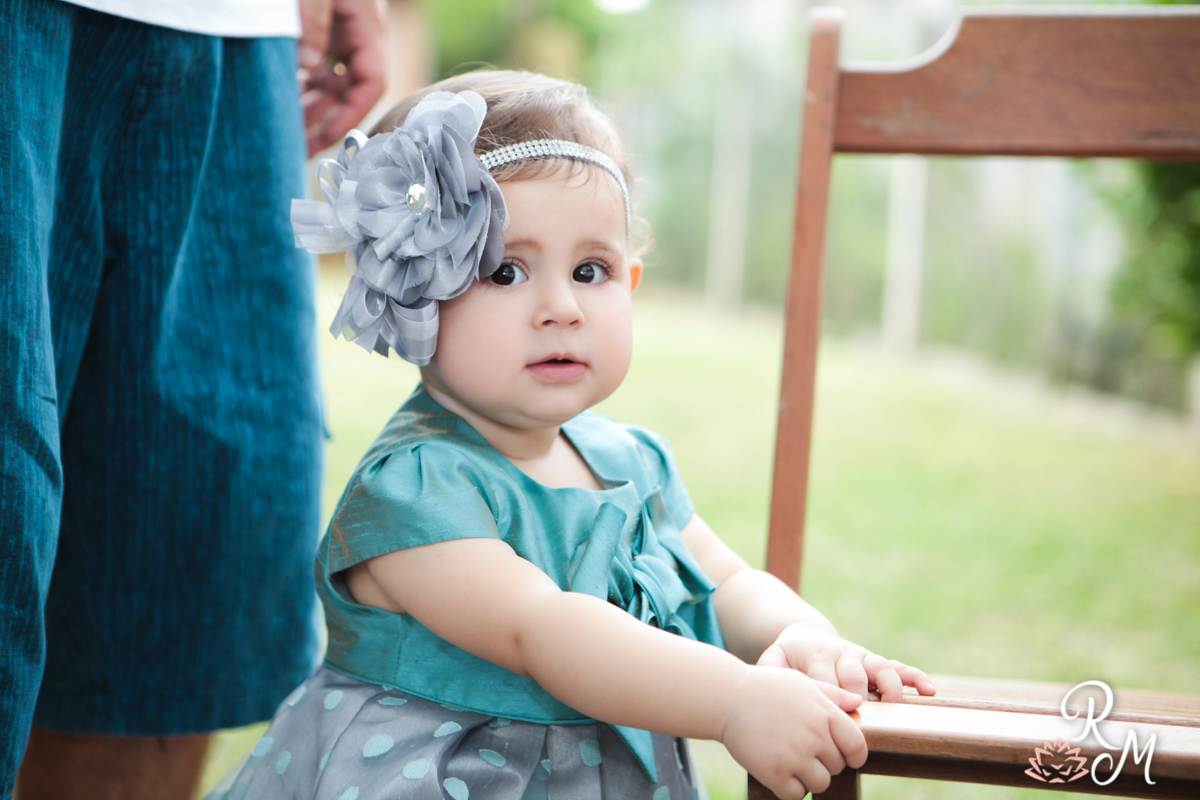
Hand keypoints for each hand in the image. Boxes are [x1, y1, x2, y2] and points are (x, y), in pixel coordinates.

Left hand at [298, 0, 388, 155]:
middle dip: (325, 121)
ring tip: (285, 128)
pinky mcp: (325, 30)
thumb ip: (314, 20)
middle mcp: (359, 36)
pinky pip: (318, 67)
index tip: (328, 137)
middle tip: (298, 147)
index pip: (373, 83)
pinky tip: (282, 97)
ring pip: (331, 83)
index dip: (352, 115)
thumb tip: (307, 63)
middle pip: (349, 91)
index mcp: (369, 28)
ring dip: (310, 106)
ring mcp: (342, 34)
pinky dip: (303, 85)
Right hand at [720, 666, 866, 799]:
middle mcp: (814, 736)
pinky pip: (796, 795)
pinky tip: (779, 772)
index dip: (854, 755)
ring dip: (809, 777)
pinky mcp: (774, 773)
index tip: (845, 756)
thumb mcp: (802, 683)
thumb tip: (857, 701)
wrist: (726, 698)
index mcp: (825, 713)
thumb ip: (832, 694)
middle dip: (824, 762)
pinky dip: (790, 788)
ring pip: (820, 784)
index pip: (856, 746)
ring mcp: (794, 756)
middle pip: (836, 766)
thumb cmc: (766, 688)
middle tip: (803, 750)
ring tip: (792, 762)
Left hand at [758, 625, 935, 701]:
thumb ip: (769, 670)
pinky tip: (929, 690)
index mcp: (817, 656)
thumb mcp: (773, 660)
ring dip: (890, 686)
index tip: (831, 716)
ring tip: (896, 706)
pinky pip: (899, 667)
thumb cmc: (788, 658)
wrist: (805, 637)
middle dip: (858, 694)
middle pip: (854, 674)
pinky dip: (915, 677)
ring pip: (881, 667)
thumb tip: (765, 685)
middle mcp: (843, 655)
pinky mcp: (875, 662)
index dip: (830, 695)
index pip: (825, 677)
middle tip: (861, 716)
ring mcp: (862, 658)